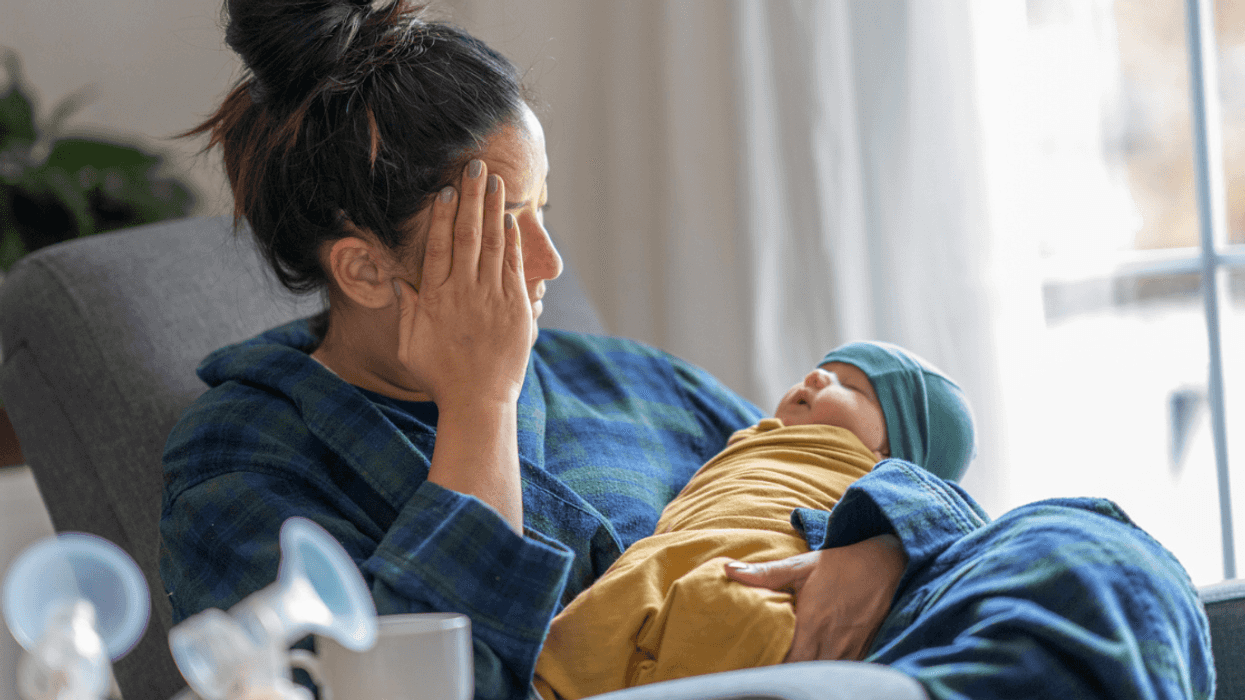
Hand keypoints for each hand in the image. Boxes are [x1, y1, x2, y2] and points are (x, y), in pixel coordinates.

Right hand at [394, 159, 531, 410]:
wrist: (478, 402)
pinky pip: (513, 268)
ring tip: (495, 182)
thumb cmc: (440, 377)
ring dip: (494, 210)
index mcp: (436, 298)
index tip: (445, 191)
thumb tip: (398, 281)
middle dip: (472, 198)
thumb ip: (406, 310)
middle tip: (475, 167)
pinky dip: (512, 242)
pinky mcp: (515, 309)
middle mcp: (464, 292)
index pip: (439, 247)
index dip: (442, 217)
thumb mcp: (411, 345)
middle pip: (468, 235)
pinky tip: (510, 221)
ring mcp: (492, 299)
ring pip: (493, 245)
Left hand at [724, 535, 907, 661]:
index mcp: (813, 623)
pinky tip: (816, 669)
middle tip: (769, 672)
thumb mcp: (802, 565)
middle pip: (807, 674)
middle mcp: (832, 641)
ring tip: (788, 674)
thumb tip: (727, 569)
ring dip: (809, 676)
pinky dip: (829, 674)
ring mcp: (851, 650)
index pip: (789, 662)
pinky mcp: (864, 651)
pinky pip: (845, 672)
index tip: (757, 667)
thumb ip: (765, 573)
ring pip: (826, 676)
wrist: (887, 562)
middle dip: (788, 676)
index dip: (773, 669)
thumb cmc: (840, 563)